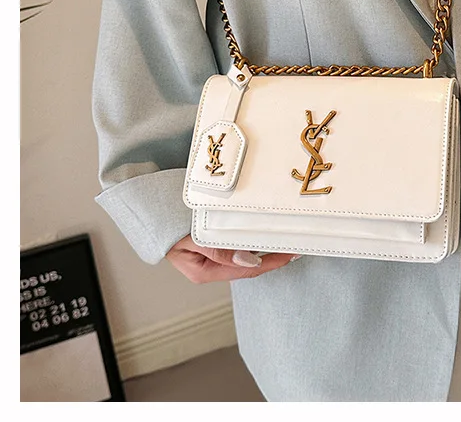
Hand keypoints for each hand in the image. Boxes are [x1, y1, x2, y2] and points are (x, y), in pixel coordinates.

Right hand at [165, 235, 299, 282]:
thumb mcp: (192, 239)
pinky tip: (262, 234)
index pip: (246, 271)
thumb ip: (220, 251)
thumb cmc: (165, 223)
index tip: (290, 254)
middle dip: (272, 257)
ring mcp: (210, 256)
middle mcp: (209, 266)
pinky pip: (235, 245)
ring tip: (284, 240)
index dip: (271, 263)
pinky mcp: (210, 244)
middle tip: (294, 246)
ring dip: (263, 248)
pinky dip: (251, 240)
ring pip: (244, 255)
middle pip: (248, 266)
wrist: (147, 209)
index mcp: (205, 271)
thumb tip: (249, 262)